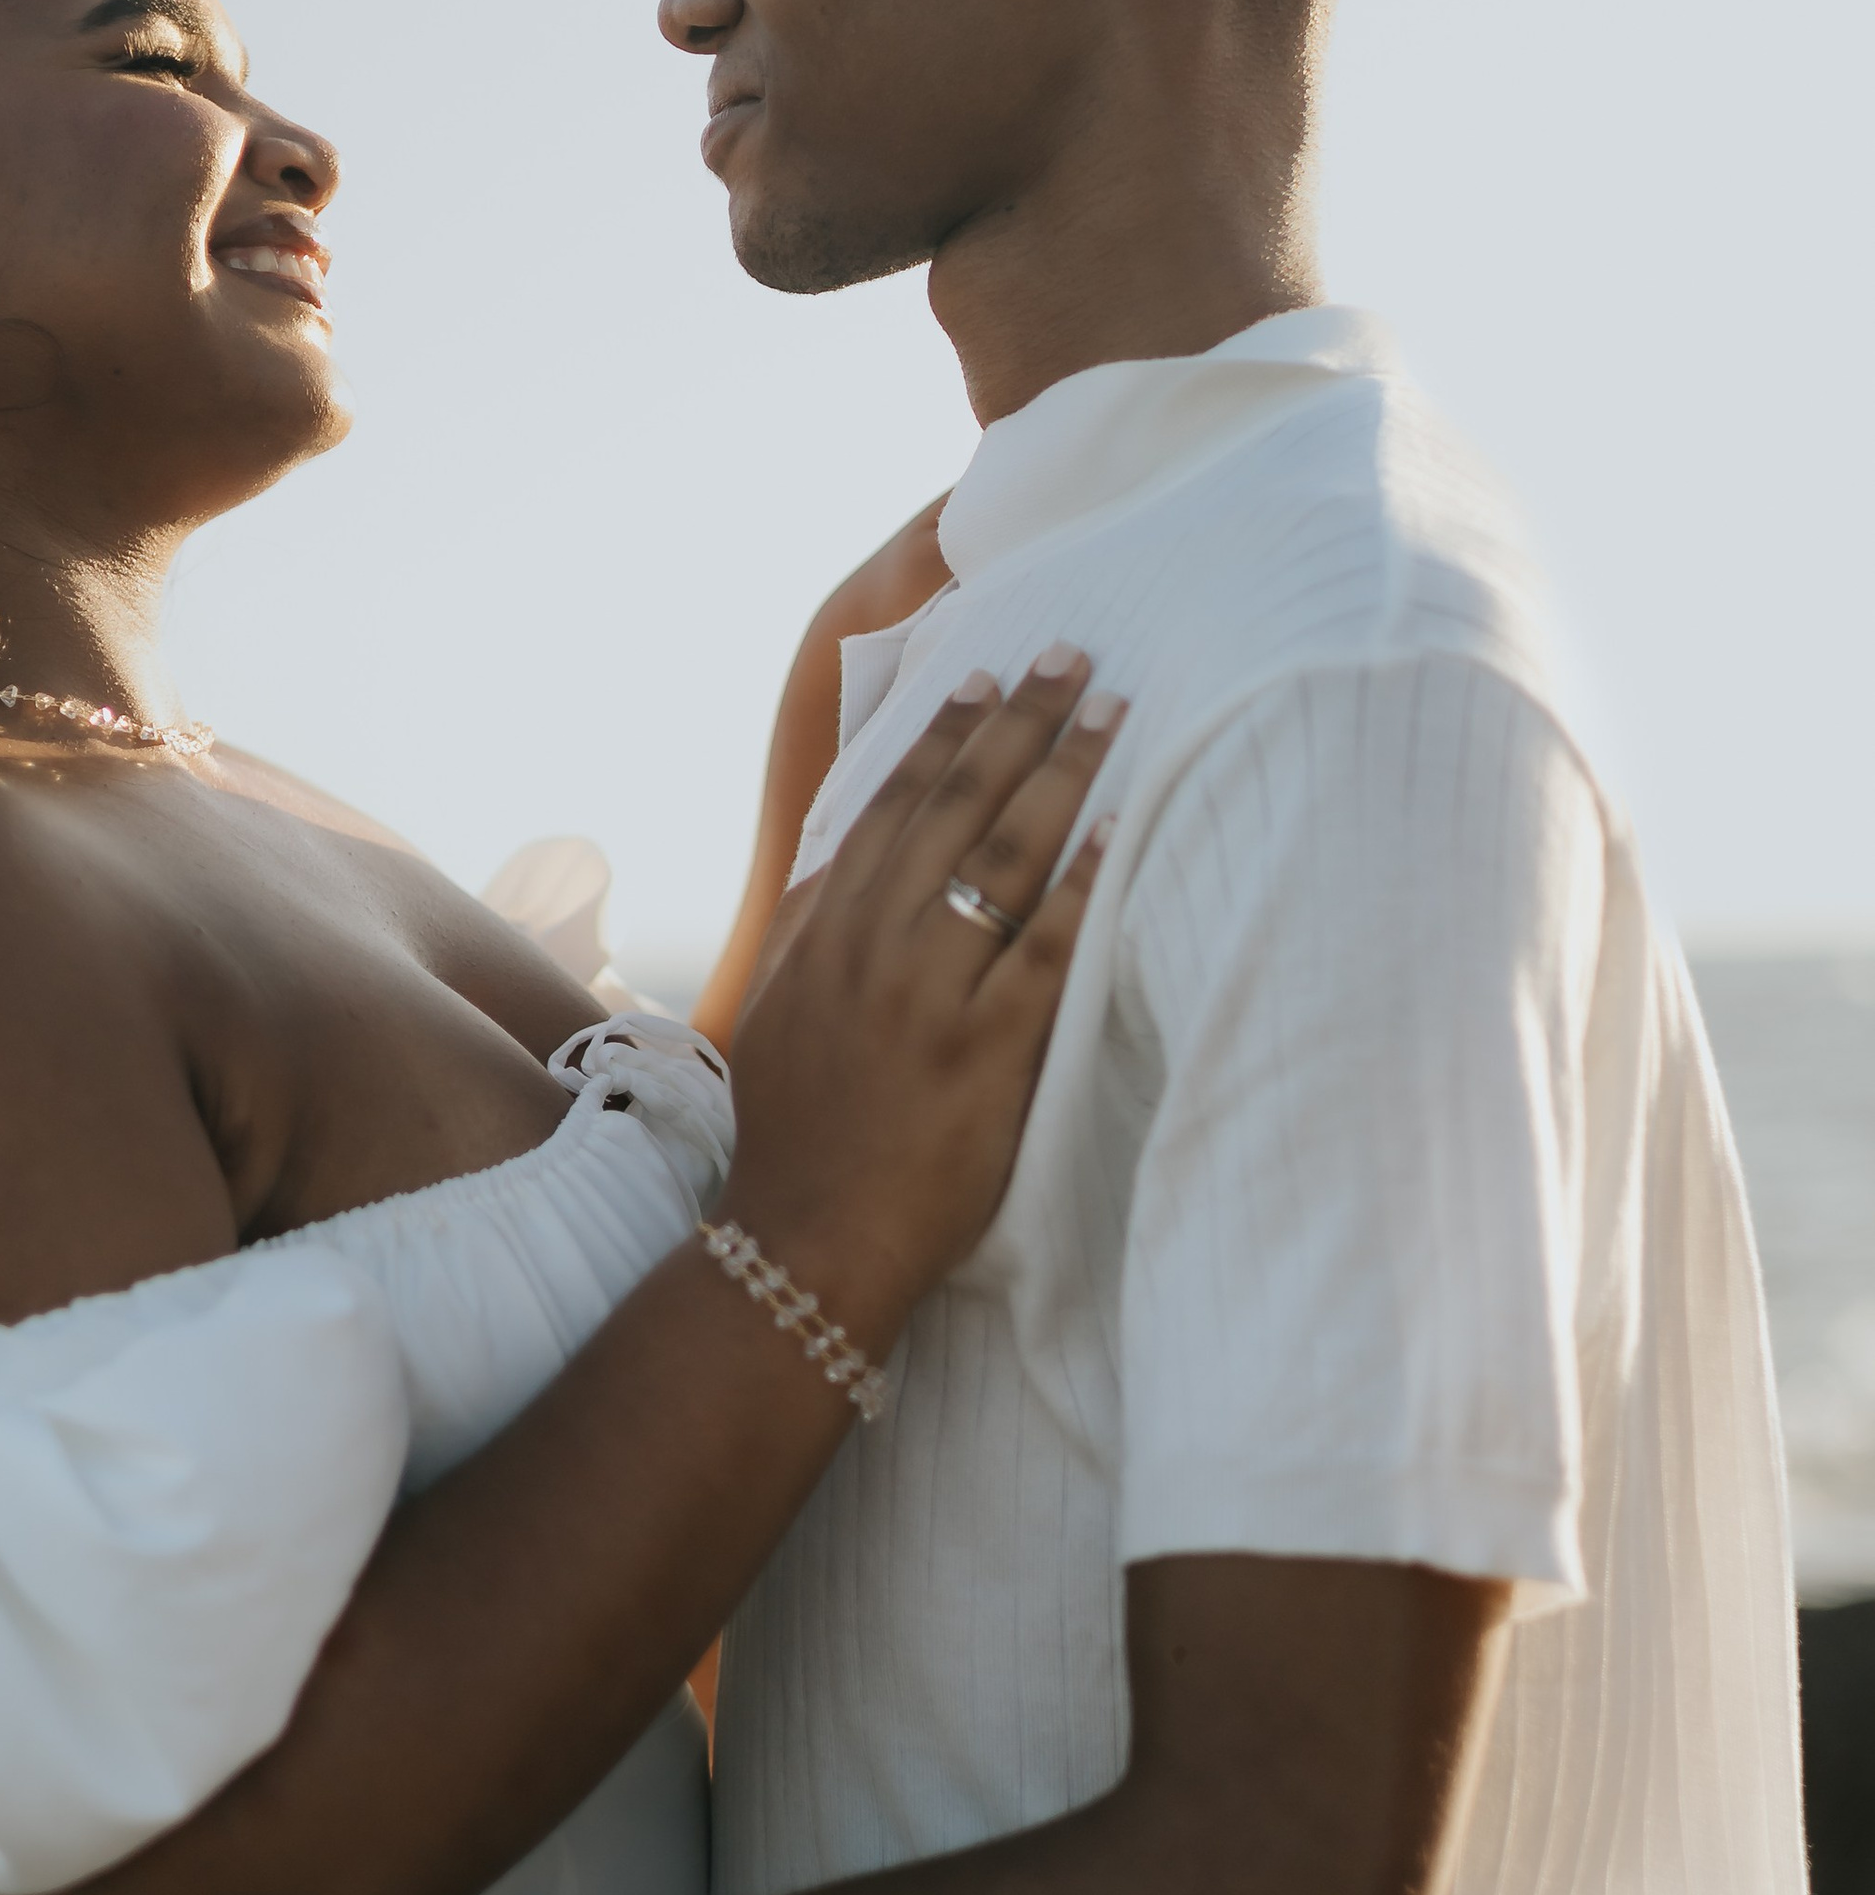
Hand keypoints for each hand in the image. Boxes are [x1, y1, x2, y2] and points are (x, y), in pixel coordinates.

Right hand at [721, 652, 1119, 1334]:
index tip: (981, 677)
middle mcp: (874, 949)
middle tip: (1068, 655)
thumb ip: (806, 928)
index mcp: (824, 934)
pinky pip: (1045, 951)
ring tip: (1112, 710)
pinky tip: (1121, 829)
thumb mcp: (773, 1011)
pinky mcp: (984, 1053)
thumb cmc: (793, 1134)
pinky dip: (1083, 885)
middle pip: (954, 811)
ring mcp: (930, 998)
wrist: (804, 1239)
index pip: (889, 808)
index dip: (940, 739)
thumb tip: (838, 855)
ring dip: (1061, 775)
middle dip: (1015, 726)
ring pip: (1002, 861)